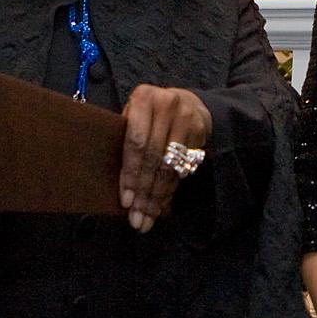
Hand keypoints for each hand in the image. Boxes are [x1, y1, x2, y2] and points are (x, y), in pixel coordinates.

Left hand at [118, 84, 211, 231]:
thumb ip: (124, 137)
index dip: (131, 173)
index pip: (136, 142)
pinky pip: (183, 169)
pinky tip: (161, 206)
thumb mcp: (133, 114)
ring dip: (157, 197)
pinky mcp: (200, 132)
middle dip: (143, 192)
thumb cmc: (149, 113)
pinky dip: (170, 191)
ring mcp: (187, 118)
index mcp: (144, 98)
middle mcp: (167, 105)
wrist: (185, 101)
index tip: (126, 200)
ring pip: (170, 167)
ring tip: (146, 219)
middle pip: (153, 158)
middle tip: (136, 218)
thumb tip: (116, 183)